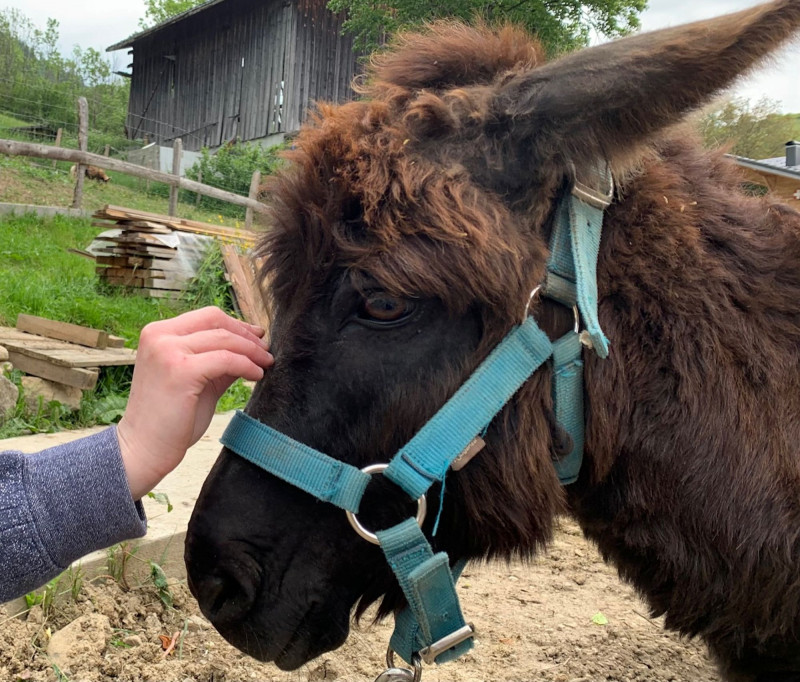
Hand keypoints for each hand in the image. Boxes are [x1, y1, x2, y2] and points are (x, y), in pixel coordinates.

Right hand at [116, 307, 272, 499]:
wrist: (143, 449)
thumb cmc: (170, 419)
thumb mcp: (197, 379)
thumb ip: (218, 360)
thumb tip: (252, 346)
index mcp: (158, 333)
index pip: (207, 317)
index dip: (237, 325)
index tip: (257, 338)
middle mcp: (159, 336)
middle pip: (216, 321)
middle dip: (246, 335)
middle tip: (265, 350)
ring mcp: (167, 351)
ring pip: (224, 339)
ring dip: (252, 351)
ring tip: (266, 364)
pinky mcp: (181, 371)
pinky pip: (226, 359)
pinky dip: (246, 365)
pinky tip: (256, 376)